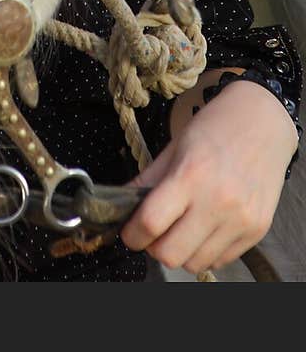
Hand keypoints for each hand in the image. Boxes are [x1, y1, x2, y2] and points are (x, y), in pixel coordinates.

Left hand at [121, 72, 298, 273]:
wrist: (264, 121)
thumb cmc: (216, 127)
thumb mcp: (175, 146)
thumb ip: (148, 179)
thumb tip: (120, 204)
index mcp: (191, 175)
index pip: (150, 222)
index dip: (132, 234)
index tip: (129, 232)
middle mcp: (218, 203)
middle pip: (170, 254)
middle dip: (153, 247)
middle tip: (152, 232)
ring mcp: (240, 221)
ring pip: (194, 264)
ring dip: (180, 253)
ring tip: (179, 230)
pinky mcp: (257, 232)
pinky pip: (220, 261)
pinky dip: (204, 252)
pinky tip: (202, 229)